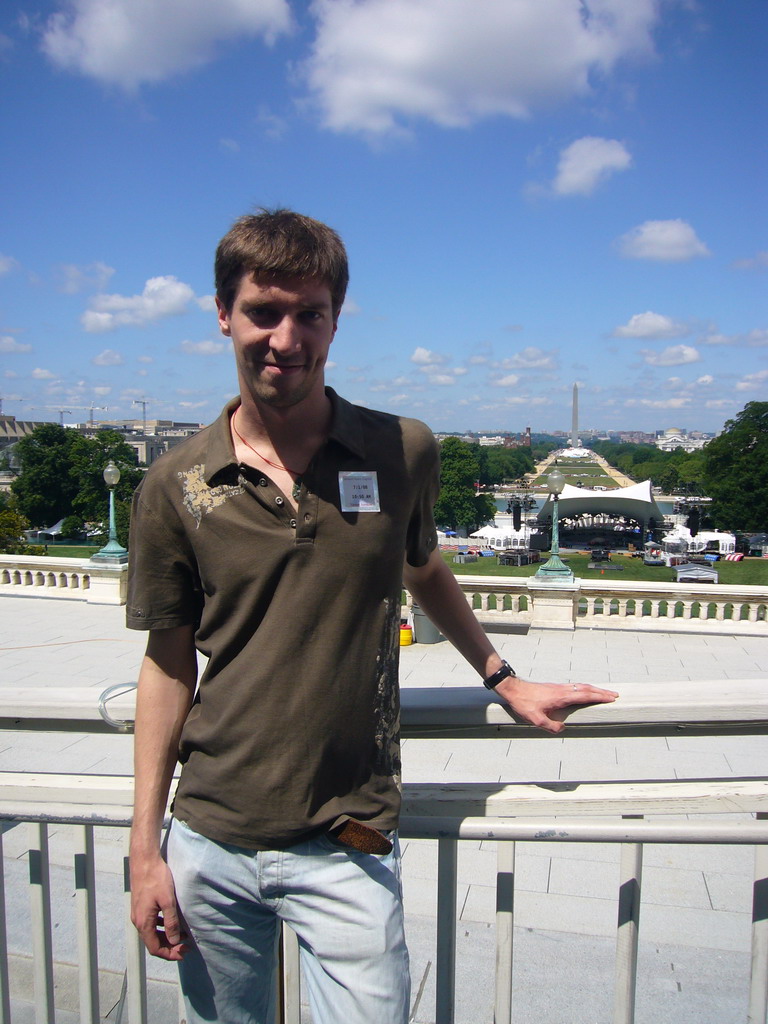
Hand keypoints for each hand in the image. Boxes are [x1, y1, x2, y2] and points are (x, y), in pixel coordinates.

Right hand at [129, 850, 187, 959]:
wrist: (144, 861)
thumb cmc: (156, 878)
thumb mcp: (168, 901)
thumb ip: (171, 922)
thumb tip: (175, 941)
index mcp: (144, 923)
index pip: (155, 948)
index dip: (170, 954)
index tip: (183, 953)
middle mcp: (138, 921)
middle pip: (153, 942)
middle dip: (169, 947)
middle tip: (185, 946)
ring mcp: (138, 914)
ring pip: (152, 933)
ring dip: (166, 937)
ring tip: (182, 935)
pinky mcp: (141, 906)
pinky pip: (150, 923)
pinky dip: (161, 927)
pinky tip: (171, 922)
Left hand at [493, 676, 617, 733]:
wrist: (514, 689)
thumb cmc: (524, 703)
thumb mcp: (536, 720)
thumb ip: (551, 726)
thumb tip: (563, 729)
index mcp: (562, 697)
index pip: (585, 695)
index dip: (599, 697)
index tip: (611, 698)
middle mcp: (563, 690)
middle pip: (587, 689)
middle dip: (602, 692)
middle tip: (614, 695)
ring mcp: (559, 687)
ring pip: (581, 686)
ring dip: (594, 689)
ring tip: (604, 694)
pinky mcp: (555, 687)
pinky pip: (575, 687)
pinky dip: (585, 688)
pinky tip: (585, 692)